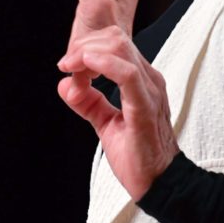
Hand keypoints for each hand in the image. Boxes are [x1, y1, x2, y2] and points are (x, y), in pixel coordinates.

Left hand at [57, 26, 179, 199]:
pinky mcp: (145, 106)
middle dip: (84, 46)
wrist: (158, 183)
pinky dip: (104, 64)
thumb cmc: (138, 155)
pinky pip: (127, 74)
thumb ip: (88, 102)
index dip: (86, 47)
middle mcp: (148, 79)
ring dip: (88, 53)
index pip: (115, 44)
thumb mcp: (106, 122)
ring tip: (71, 68)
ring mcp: (150, 90)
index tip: (66, 65)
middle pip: (115, 39)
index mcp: (141, 80)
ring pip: (120, 48)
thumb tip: (66, 85)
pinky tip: (87, 65)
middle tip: (65, 65)